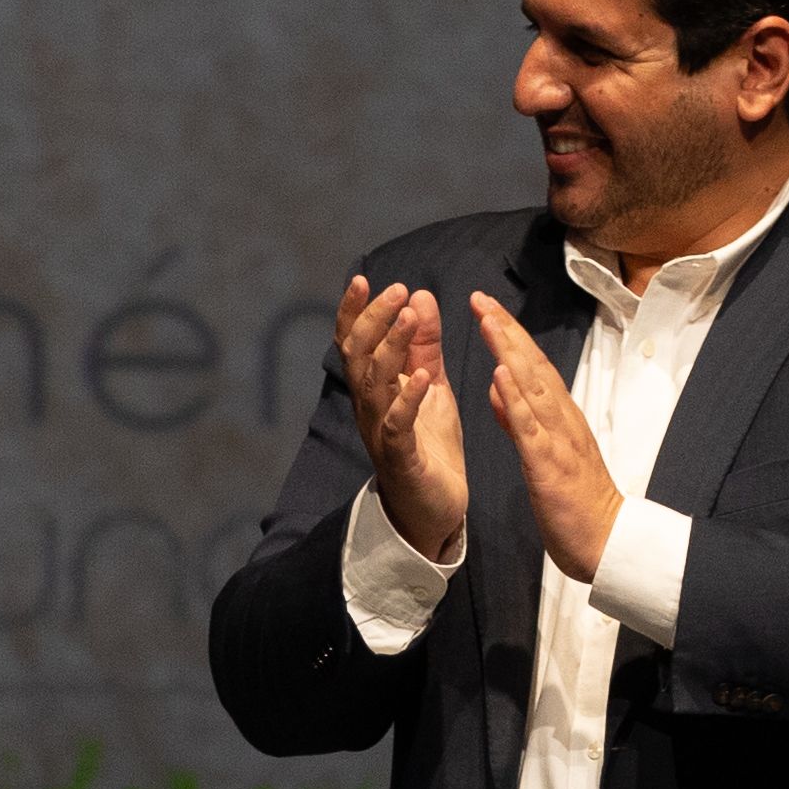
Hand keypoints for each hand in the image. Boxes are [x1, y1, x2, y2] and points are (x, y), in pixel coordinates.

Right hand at [335, 277, 467, 560]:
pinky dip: (409, 399)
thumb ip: (425, 344)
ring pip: (375, 384)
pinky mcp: (402, 457)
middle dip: (375, 320)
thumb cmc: (428, 445)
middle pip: (359, 355)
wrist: (434, 509)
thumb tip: (420, 295)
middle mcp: (369, 406)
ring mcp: (381, 431)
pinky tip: (424, 377)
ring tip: (410, 318)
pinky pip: (399, 425)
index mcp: (374, 387)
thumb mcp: (432, 385)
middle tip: (397, 290)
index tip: (364, 279)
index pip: (354, 342)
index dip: (355, 312)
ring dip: (391, 348)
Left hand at [470, 296, 621, 580]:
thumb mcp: (544, 454)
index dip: (509, 336)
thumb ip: (519, 420)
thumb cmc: (576, 502)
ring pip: (533, 387)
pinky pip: (531, 428)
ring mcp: (559, 440)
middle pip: (533, 366)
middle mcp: (563, 420)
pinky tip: (499, 376)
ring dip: (509, 352)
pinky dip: (515, 400)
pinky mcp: (550, 465)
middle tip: (481, 298)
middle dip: (507, 330)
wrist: (607, 543)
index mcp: (560, 418)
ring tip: (489, 320)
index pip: (532, 367)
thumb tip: (498, 387)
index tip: (487, 307)